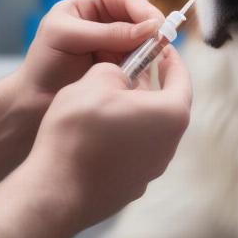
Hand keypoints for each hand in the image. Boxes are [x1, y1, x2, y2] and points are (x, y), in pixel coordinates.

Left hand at [18, 0, 163, 104]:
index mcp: (85, 9)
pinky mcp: (120, 69)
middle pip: (135, 15)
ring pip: (142, 38)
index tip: (153, 22)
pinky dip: (147, 63)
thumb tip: (149, 28)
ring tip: (156, 56)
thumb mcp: (68, 39)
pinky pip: (141, 60)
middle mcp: (102, 24)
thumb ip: (108, 32)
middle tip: (161, 40)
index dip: (138, 5)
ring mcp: (113, 47)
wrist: (35, 106)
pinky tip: (148, 69)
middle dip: (149, 25)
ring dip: (151, 46)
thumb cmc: (43, 67)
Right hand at [21, 47, 191, 234]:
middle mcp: (169, 145)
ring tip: (111, 97)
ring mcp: (152, 169)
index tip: (163, 47)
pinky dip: (124, 136)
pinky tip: (99, 130)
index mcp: (170, 114)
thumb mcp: (95, 80)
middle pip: (167, 105)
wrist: (56, 190)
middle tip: (134, 69)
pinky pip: (135, 151)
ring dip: (136, 111)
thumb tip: (120, 77)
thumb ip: (116, 70)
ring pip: (150, 129)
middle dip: (151, 85)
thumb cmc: (79, 133)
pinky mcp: (132, 185)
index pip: (181, 79)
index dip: (172, 59)